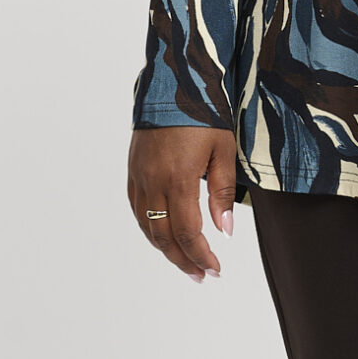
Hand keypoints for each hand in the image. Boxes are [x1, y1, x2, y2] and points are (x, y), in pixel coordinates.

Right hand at [128, 125, 237, 281]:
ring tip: (184, 262)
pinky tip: (162, 236)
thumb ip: (222, 193)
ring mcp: (140, 177)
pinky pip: (138, 209)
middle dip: (183, 260)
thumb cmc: (203, 113)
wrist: (173, 82)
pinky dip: (149, 229)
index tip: (214, 270)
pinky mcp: (133, 170)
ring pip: (147, 226)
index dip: (201, 256)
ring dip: (165, 249)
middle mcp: (154, 182)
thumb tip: (224, 231)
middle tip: (201, 275)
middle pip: (164, 236)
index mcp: (179, 179)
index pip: (188, 232)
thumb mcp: (223, 151)